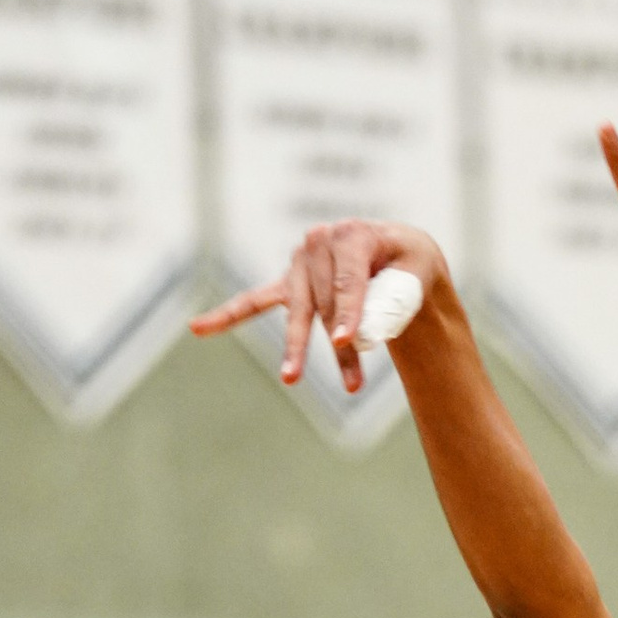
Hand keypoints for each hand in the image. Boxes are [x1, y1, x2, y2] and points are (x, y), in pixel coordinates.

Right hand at [193, 219, 445, 394]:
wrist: (397, 254)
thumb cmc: (409, 264)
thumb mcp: (418, 271)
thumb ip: (395, 297)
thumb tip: (362, 334)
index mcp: (352, 233)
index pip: (347, 278)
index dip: (350, 310)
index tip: (348, 340)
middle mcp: (319, 244)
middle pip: (324, 301)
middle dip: (338, 342)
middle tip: (352, 383)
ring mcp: (300, 265)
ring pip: (300, 312)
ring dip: (299, 348)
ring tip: (291, 379)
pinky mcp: (289, 285)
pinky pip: (254, 301)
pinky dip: (227, 315)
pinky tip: (198, 328)